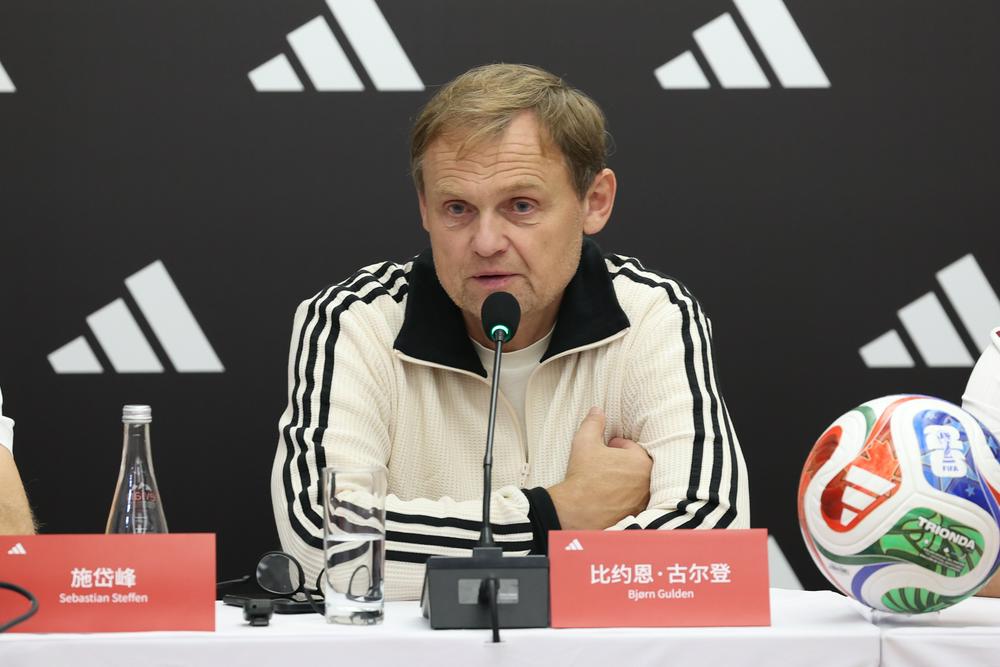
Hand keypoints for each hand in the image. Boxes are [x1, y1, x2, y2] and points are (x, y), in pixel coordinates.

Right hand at [547, 407, 651, 529]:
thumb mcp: (585, 442)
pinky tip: (608, 496)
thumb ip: (594, 423)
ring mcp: (643, 500)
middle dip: (622, 462)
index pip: (631, 446)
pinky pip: (632, 500)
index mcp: (640, 461)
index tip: (604, 450)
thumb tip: (597, 410)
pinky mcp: (636, 515)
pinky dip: (623, 496)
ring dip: (624, 479)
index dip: (615, 446)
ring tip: (605, 480)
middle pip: (636, 465)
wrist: (576, 511)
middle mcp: (648, 482)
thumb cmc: (583, 476)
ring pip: (635, 483)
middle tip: (604, 464)